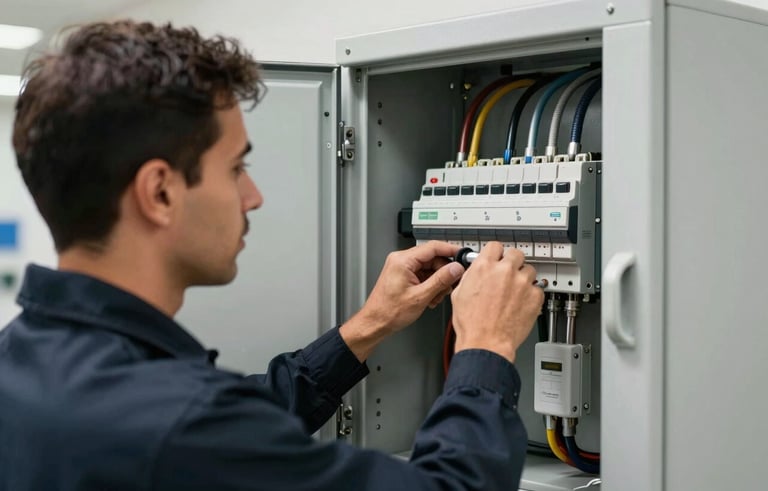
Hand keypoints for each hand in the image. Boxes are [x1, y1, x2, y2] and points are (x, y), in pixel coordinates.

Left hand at [340, 241, 465, 360]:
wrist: (376, 323)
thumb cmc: (389, 311)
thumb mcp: (420, 296)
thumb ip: (441, 280)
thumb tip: (456, 268)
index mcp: (403, 260)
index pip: (432, 247)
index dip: (450, 250)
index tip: (463, 255)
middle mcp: (401, 260)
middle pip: (433, 258)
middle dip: (444, 273)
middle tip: (450, 286)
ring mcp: (402, 268)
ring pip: (430, 268)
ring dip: (437, 282)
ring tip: (436, 296)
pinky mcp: (403, 275)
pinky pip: (423, 275)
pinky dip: (430, 285)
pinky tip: (430, 297)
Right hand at [450, 242, 543, 363]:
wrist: (486, 343)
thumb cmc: (472, 324)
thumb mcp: (459, 293)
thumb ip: (471, 276)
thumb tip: (476, 271)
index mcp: (484, 267)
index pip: (495, 246)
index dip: (496, 253)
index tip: (497, 258)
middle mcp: (504, 271)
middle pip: (516, 253)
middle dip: (512, 263)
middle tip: (508, 274)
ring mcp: (522, 283)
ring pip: (529, 270)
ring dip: (523, 278)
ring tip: (515, 292)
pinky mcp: (535, 297)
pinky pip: (537, 289)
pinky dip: (531, 295)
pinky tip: (521, 304)